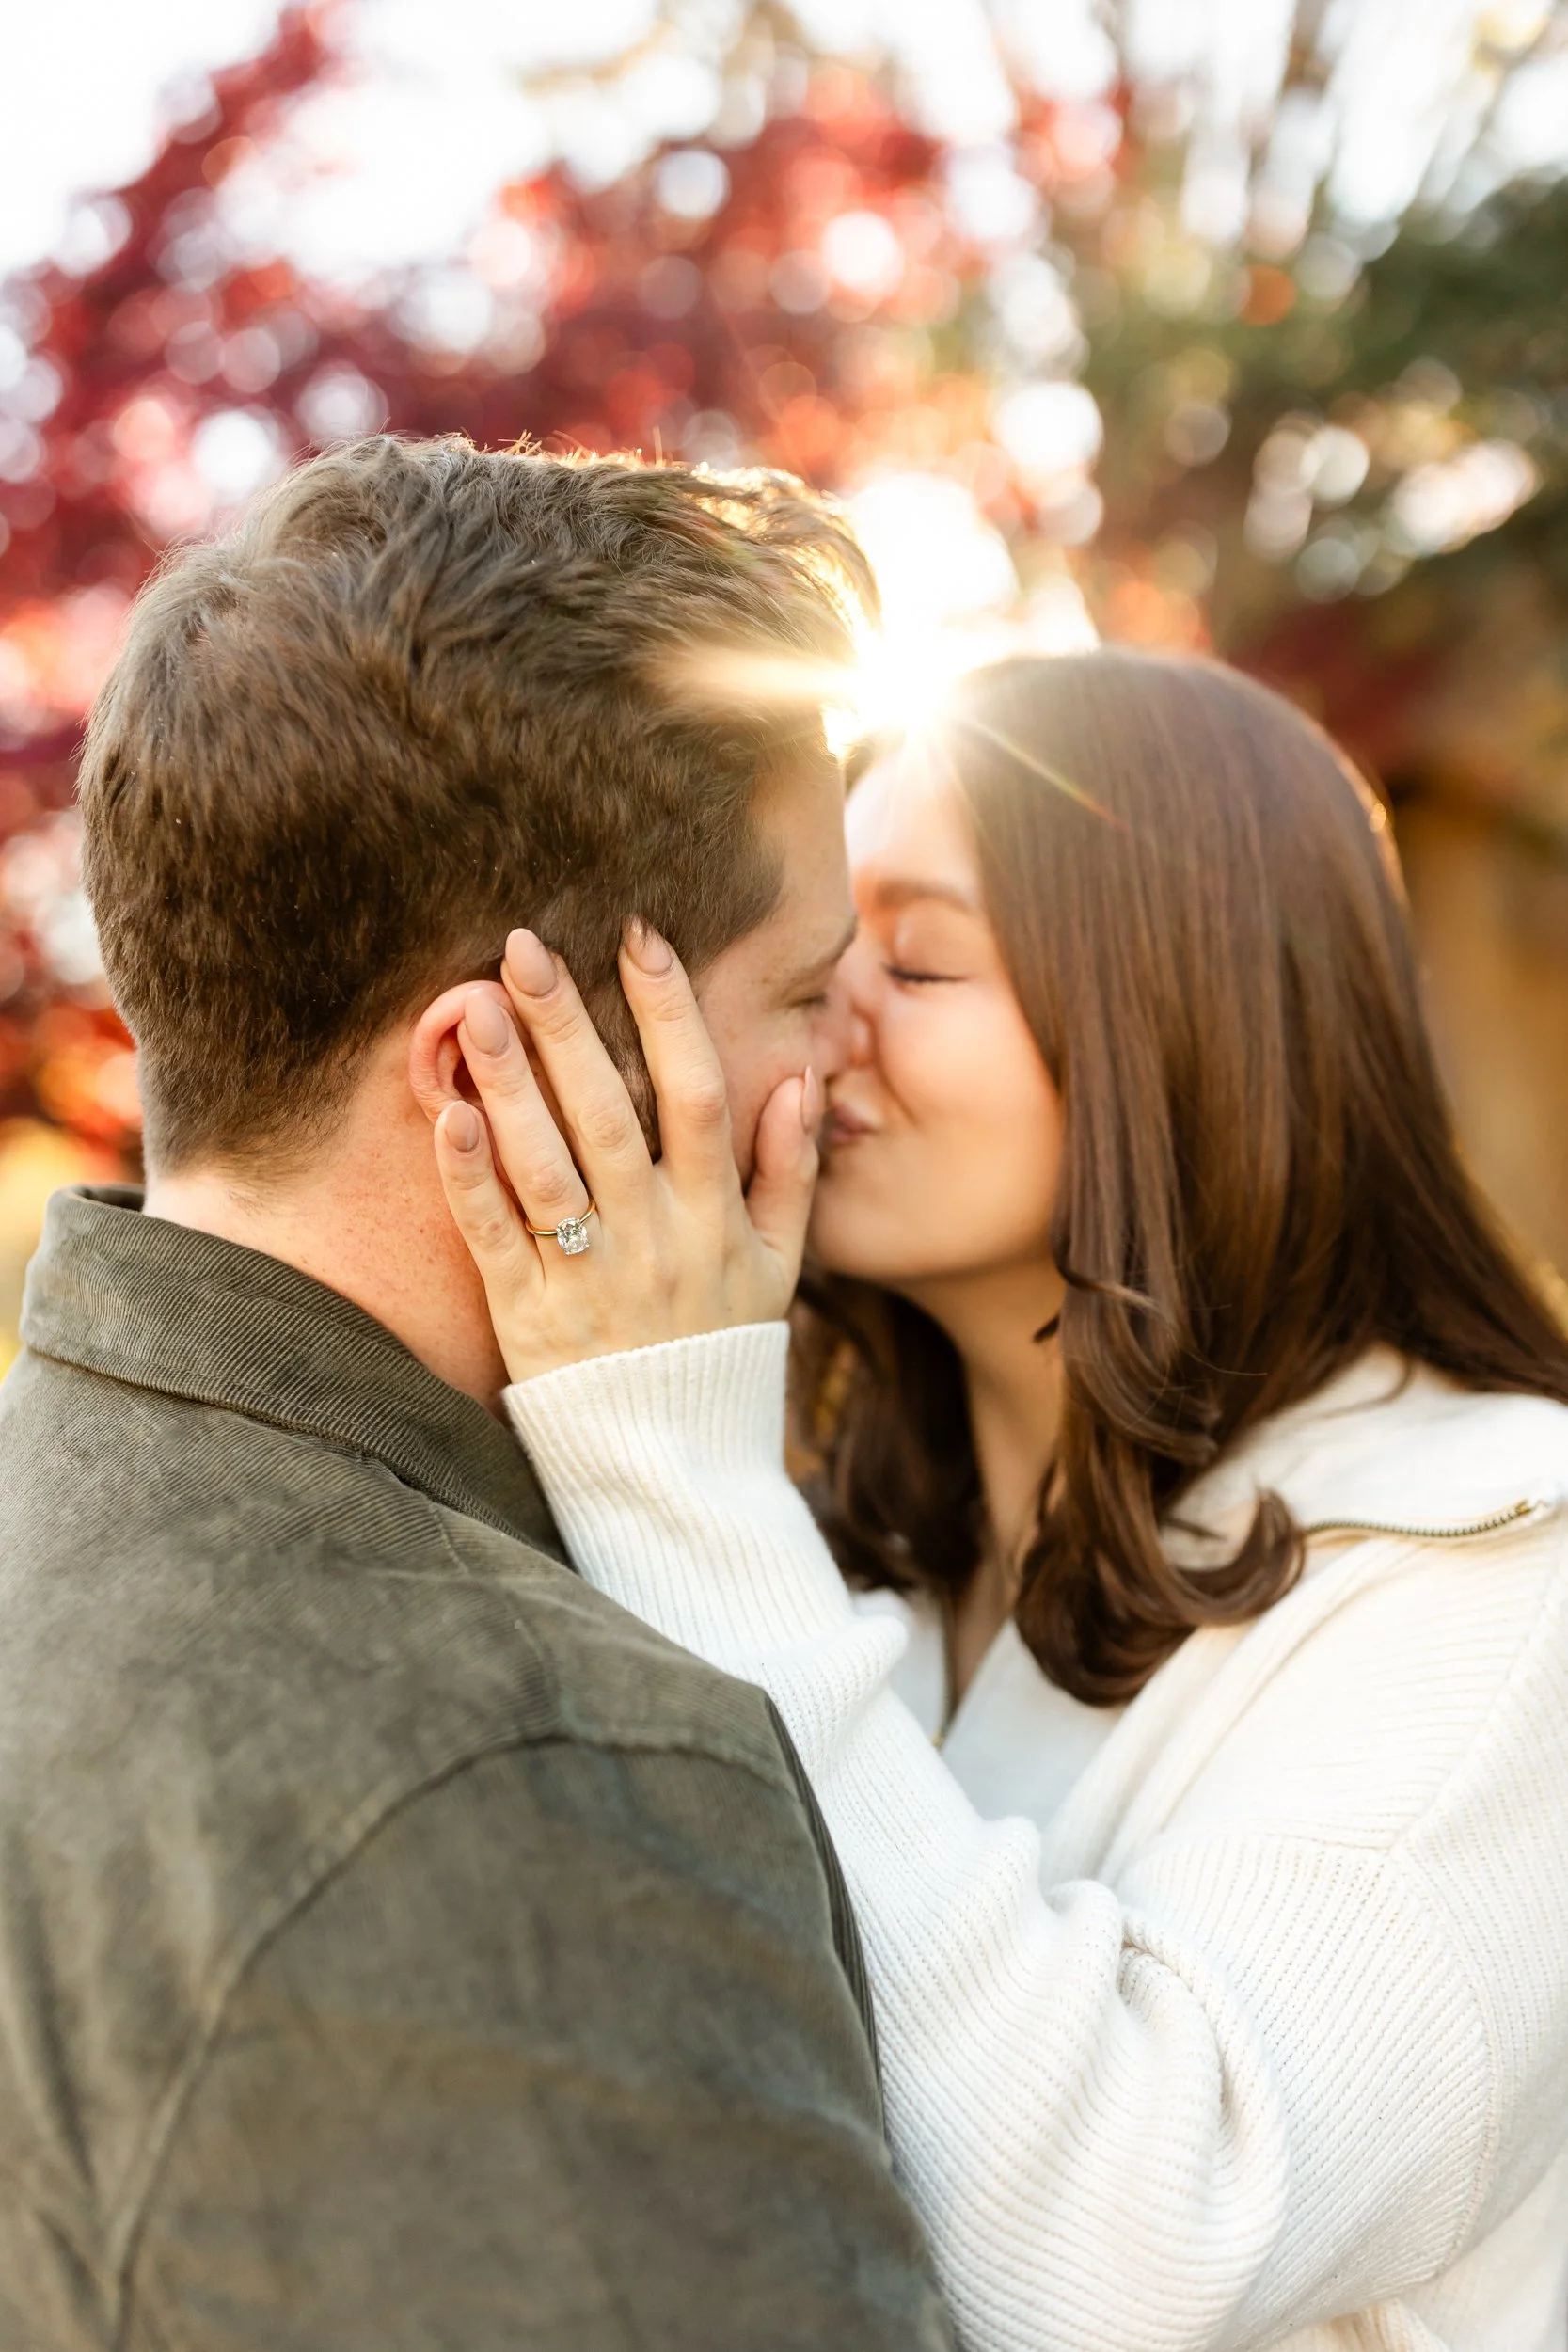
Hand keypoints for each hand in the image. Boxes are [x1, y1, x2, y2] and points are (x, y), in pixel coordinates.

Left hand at [433, 921, 820, 1387]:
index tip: (639, 937)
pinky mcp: (527, 1317)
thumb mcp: (779, 1265)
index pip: (698, 1095)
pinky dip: (470, 1178)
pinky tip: (448, 1114)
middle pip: (610, 1114)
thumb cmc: (722, 1348)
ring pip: (546, 1166)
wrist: (676, 1468)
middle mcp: (654, 1239)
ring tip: (478, 1007)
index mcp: (715, 1217)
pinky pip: (495, 1238)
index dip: (670, 1013)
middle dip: (570, 1025)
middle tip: (526, 945)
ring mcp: (589, 1277)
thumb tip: (798, 1079)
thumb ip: (789, 1171)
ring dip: (512, 1083)